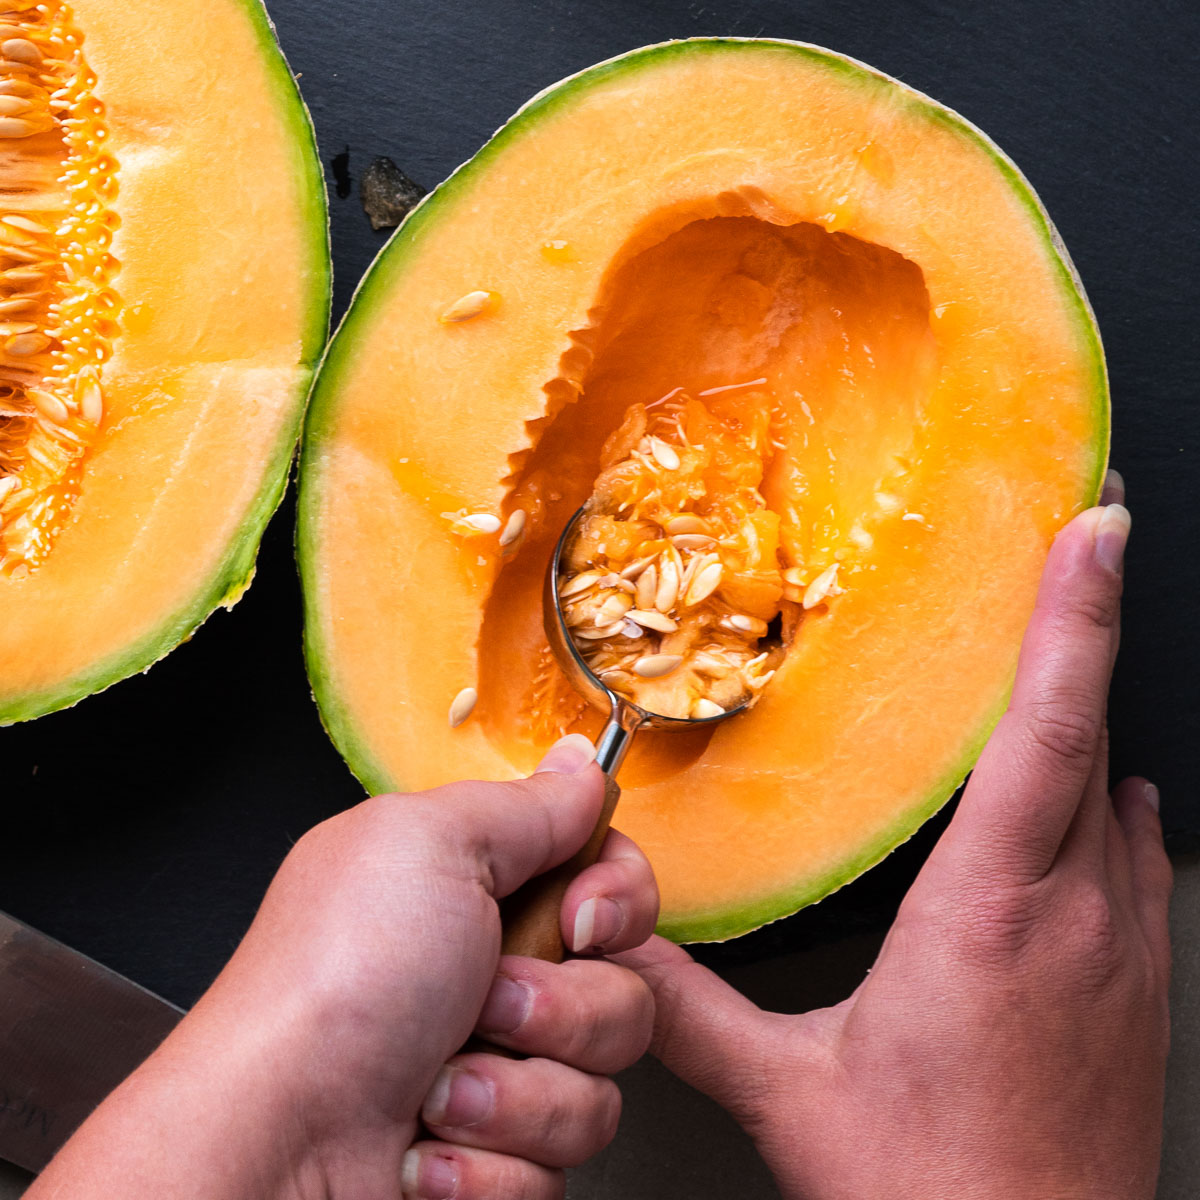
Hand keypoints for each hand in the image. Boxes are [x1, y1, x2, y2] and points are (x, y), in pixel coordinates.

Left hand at [29, 735, 657, 1199]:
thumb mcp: (431, 846)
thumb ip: (527, 805)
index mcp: (478, 890)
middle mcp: (491, 977)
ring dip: (516, 1095)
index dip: (617, 903)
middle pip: (621, 988)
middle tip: (484, 999)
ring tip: (438, 1087)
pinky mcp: (492, 1158)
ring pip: (598, 1091)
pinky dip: (487, 1163)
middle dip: (561, 1008)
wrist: (273, 1145)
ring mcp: (494, 1072)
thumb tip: (581, 764)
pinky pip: (554, 1173)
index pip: (608, 883)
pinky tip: (423, 1147)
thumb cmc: (331, 989)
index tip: (582, 919)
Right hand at [623, 478, 1171, 1199]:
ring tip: (1066, 646)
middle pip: (1093, 729)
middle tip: (1089, 532)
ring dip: (1090, 711)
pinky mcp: (1141, 980)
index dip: (1070, 615)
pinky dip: (1103, 790)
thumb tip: (618, 953)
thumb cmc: (933, 1188)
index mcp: (990, 909)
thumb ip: (693, 1010)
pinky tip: (1087, 791)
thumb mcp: (793, 1089)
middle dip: (1090, 621)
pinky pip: (1133, 848)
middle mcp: (1076, 910)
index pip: (1043, 727)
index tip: (1091, 527)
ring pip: (1117, 785)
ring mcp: (1125, 945)